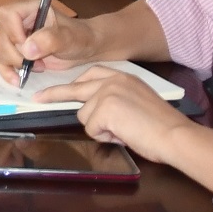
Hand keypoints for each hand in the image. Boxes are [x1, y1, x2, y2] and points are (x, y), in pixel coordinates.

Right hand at [0, 0, 91, 81]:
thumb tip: (26, 49)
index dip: (14, 33)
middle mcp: (18, 20)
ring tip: (36, 67)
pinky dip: (7, 72)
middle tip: (37, 61)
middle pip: (1, 36)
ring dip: (13, 63)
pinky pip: (0, 62)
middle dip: (16, 54)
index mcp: (30, 8)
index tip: (28, 47)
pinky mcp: (15, 52)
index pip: (8, 15)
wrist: (84, 48)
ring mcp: (14, 36)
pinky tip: (18, 80)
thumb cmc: (79, 37)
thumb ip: (50, 39)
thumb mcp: (69, 37)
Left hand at [36, 66, 193, 164]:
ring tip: (124, 130)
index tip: (56, 89)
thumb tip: (96, 111)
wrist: (174, 134)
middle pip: (76, 88)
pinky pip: (91, 129)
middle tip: (38, 99)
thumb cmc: (161, 126)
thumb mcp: (137, 102)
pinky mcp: (103, 108)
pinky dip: (105, 137)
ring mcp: (106, 92)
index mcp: (123, 76)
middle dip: (54, 94)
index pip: (91, 74)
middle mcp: (112, 80)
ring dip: (100, 128)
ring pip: (84, 115)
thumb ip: (116, 99)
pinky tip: (124, 134)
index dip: (74, 85)